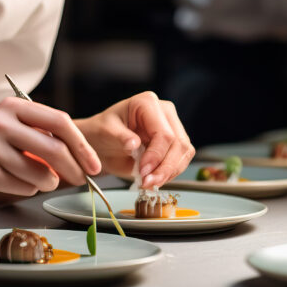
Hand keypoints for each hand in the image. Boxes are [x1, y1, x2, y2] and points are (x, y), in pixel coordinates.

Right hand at [0, 96, 100, 199]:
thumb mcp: (5, 129)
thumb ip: (37, 136)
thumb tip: (78, 157)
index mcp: (12, 106)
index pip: (60, 122)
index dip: (81, 145)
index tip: (94, 164)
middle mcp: (2, 121)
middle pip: (55, 148)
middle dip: (74, 168)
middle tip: (81, 180)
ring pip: (40, 172)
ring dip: (46, 182)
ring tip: (34, 179)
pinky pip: (23, 186)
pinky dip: (26, 188)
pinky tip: (11, 182)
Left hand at [76, 91, 193, 188]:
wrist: (102, 143)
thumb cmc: (102, 132)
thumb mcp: (105, 132)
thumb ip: (120, 137)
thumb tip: (133, 143)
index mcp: (146, 103)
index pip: (163, 132)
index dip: (156, 155)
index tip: (143, 172)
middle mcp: (164, 112)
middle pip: (178, 144)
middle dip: (164, 168)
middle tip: (147, 182)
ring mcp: (172, 126)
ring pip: (184, 153)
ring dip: (168, 173)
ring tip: (149, 183)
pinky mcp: (175, 142)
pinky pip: (181, 160)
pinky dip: (169, 174)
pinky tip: (154, 179)